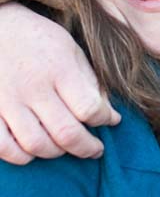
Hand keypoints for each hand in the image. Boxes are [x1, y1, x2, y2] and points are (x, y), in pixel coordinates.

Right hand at [0, 3, 120, 162]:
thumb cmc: (38, 40)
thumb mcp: (71, 49)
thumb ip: (89, 82)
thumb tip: (109, 114)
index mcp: (59, 69)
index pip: (90, 108)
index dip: (105, 120)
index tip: (110, 120)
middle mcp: (33, 87)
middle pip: (66, 133)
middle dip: (87, 147)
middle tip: (95, 148)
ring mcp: (7, 101)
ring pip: (37, 145)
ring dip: (57, 153)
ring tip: (65, 147)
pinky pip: (4, 147)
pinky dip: (21, 156)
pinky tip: (33, 150)